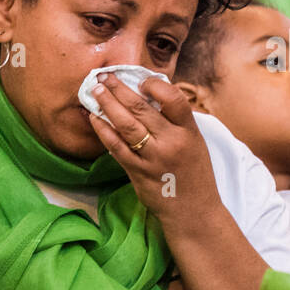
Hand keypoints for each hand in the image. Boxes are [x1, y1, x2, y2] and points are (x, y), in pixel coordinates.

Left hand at [86, 74, 223, 230]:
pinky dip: (104, 131)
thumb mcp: (195, 143)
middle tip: (105, 76)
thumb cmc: (195, 175)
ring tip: (95, 91)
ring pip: (126, 125)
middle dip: (120, 90)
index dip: (155, 86)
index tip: (141, 82)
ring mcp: (154, 158)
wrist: (194, 212)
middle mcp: (172, 143)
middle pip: (142, 109)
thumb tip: (150, 98)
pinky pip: (116, 147)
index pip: (174, 99)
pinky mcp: (138, 172)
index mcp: (189, 132)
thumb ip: (177, 123)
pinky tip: (94, 119)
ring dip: (107, 105)